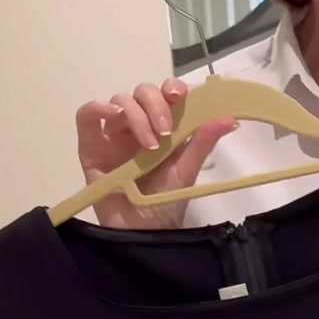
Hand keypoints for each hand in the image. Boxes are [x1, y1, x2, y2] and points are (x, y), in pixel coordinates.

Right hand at [74, 79, 240, 229]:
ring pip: (120, 101)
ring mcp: (114, 132)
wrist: (141, 230)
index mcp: (164, 125)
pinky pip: (87, 115)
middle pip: (143, 92)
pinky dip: (99, 108)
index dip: (172, 88)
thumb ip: (203, 142)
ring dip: (137, 116)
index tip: (180, 96)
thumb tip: (230, 119)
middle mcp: (138, 124)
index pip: (166, 94)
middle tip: (166, 130)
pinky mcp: (90, 143)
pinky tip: (113, 116)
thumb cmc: (164, 201)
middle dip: (156, 104)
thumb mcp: (186, 170)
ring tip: (150, 146)